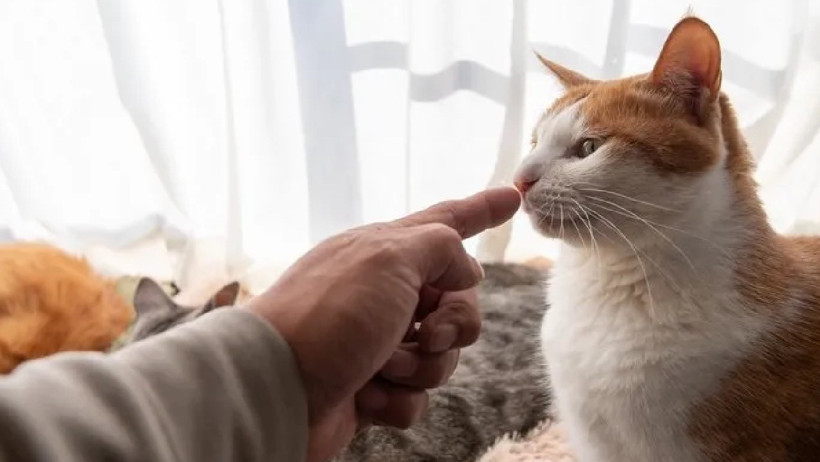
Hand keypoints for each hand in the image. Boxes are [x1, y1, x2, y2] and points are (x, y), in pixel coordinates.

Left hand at [246, 187, 520, 461]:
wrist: (275, 388)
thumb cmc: (331, 315)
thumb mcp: (390, 257)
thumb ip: (439, 246)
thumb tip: (463, 265)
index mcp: (386, 251)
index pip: (446, 223)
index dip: (482, 210)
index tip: (512, 197)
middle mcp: (385, 292)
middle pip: (459, 304)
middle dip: (453, 324)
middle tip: (425, 330)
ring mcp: (378, 341)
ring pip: (441, 356)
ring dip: (420, 366)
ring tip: (380, 366)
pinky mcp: (371, 387)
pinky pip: (416, 396)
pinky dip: (396, 399)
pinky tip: (364, 395)